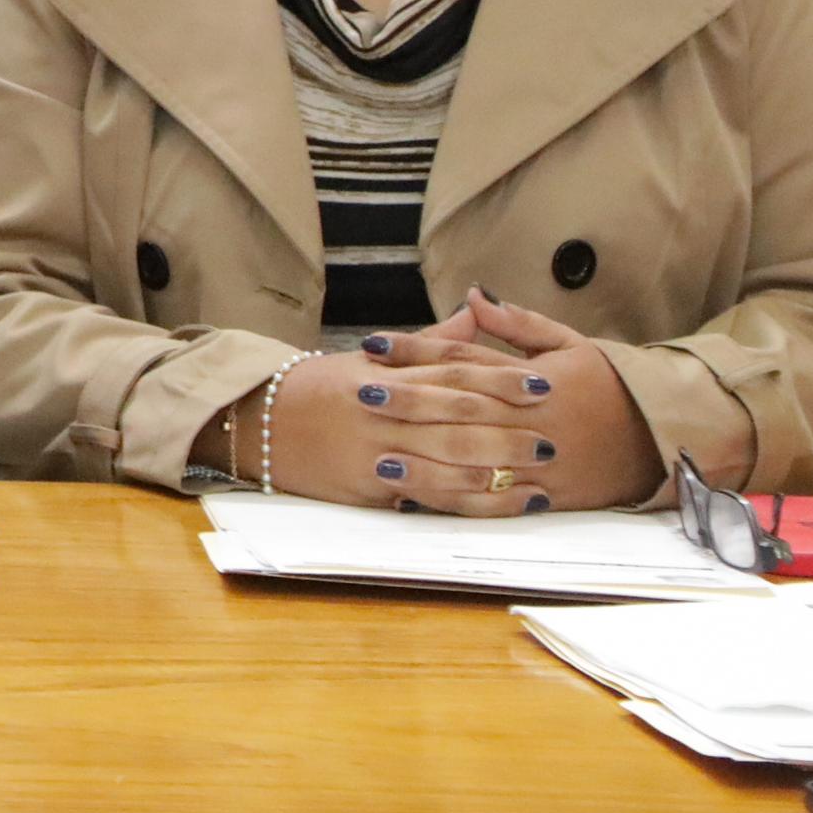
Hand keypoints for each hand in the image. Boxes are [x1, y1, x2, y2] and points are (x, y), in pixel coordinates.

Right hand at [256, 339, 561, 514]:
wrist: (257, 420)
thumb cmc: (318, 388)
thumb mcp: (367, 357)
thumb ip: (428, 343)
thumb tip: (475, 312)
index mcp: (386, 374)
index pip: (451, 372)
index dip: (500, 378)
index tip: (542, 383)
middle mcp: (384, 410)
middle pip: (457, 416)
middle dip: (509, 424)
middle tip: (554, 430)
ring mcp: (377, 448)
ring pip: (449, 457)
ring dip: (500, 463)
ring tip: (541, 466)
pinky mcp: (370, 484)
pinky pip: (432, 493)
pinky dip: (474, 498)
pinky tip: (508, 499)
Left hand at [359, 294, 662, 510]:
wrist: (664, 434)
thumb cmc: (610, 383)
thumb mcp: (570, 344)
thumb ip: (518, 324)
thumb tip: (473, 295)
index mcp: (534, 379)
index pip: (465, 361)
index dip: (416, 351)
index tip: (373, 344)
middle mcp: (534, 420)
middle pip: (462, 409)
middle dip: (410, 402)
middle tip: (361, 394)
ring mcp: (542, 462)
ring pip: (475, 462)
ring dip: (425, 462)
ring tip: (378, 459)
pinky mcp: (550, 495)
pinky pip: (496, 502)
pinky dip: (456, 502)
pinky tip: (418, 500)